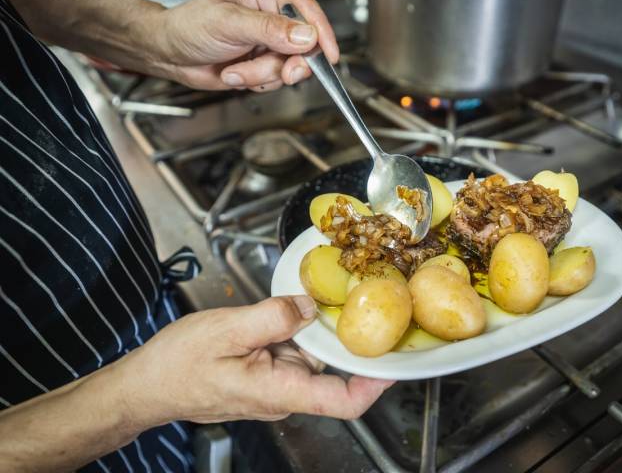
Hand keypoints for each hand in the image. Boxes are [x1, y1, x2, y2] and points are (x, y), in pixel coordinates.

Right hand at [116, 296, 392, 424]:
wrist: (147, 384)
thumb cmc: (178, 365)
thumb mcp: (226, 329)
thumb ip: (274, 317)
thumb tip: (311, 306)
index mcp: (279, 391)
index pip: (344, 401)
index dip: (377, 383)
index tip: (397, 359)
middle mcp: (285, 394)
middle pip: (333, 370)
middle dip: (348, 337)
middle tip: (364, 298)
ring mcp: (276, 385)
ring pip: (313, 357)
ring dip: (318, 330)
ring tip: (327, 296)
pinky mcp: (267, 374)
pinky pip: (293, 352)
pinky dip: (298, 331)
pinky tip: (294, 307)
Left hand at [149, 0, 338, 91]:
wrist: (169, 55)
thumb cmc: (189, 26)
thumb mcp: (230, 22)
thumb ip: (270, 29)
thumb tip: (306, 35)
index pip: (305, 10)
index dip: (321, 32)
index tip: (328, 54)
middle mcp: (271, 19)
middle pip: (303, 45)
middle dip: (289, 63)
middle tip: (284, 72)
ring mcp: (267, 44)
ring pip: (288, 67)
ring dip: (262, 75)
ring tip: (236, 69)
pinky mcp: (262, 66)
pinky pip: (275, 81)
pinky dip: (256, 83)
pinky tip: (235, 74)